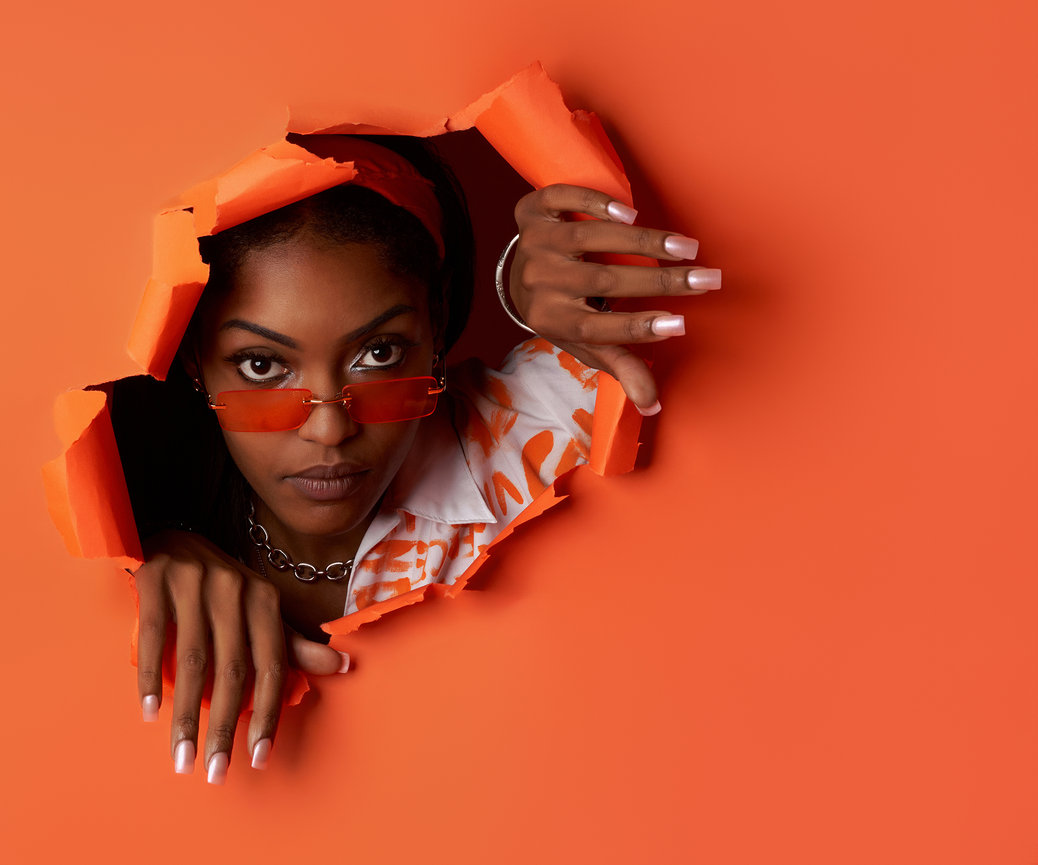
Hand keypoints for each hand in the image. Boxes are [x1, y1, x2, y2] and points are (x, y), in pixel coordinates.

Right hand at [133, 531, 347, 781]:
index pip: (272, 665)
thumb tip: (344, 667)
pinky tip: (150, 712)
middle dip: (224, 727)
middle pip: (232, 670)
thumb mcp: (260, 612)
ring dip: (187, 715)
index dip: (268, 713)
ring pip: (193, 661)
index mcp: (264, 600)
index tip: (258, 758)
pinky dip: (151, 675)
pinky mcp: (156, 579)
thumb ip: (293, 645)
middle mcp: (234, 589)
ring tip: (182, 757)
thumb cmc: (222, 587)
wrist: (172, 538)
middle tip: (216, 771)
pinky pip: (154, 635)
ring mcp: (194, 582)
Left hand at [510, 184, 720, 413]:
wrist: (519, 278)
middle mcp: (537, 282)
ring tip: (686, 247)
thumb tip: (653, 403)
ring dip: (643, 241)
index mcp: (550, 320)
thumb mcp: (587, 342)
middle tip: (707, 279)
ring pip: (589, 238)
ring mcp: (532, 244)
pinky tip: (629, 213)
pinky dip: (594, 203)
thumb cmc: (565, 312)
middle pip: (602, 281)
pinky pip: (560, 199)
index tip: (680, 326)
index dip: (636, 328)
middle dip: (660, 281)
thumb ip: (620, 365)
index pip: (596, 329)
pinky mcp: (529, 212)